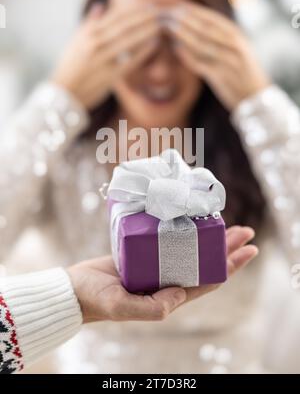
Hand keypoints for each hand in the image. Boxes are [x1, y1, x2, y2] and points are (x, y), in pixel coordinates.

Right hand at [52, 4, 159, 109]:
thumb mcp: (75, 41)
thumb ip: (89, 22)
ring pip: (128, 40)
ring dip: (146, 31)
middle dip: (143, 17)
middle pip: (124, 26)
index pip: (115, 16)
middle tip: (159, 12)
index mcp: (88, 33)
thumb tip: (100, 4)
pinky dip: (143, 52)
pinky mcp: (110, 75)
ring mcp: (103, 60)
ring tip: (160, 25)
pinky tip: (154, 45)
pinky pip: (130, 61)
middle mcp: (95, 44)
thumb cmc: (70, 66)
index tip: (148, 5)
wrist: (64, 92)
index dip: (134, 9)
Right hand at [68, 226, 257, 322]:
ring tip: (226, 223)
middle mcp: (166, 281)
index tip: (249, 250)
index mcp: (168, 296)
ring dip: (209, 238)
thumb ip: (151, 307)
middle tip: (246, 231)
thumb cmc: (96, 300)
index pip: (208, 281)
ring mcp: (156, 267)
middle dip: (227, 249)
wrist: (74, 290)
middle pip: (205, 264)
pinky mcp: (144, 253)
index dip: (231, 267)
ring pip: (191, 251)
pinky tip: (191, 220)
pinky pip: (170, 242)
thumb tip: (181, 293)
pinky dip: (184, 232)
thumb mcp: (122, 307)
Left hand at [167, 2, 269, 110]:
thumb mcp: (238, 49)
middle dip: (186, 20)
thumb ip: (222, 38)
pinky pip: (200, 64)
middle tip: (168, 14)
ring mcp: (228, 62)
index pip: (214, 20)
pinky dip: (188, 56)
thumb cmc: (244, 72)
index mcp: (238, 37)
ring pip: (201, 45)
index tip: (180, 6)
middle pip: (206, 30)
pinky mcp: (221, 78)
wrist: (256, 97)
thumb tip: (199, 25)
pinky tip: (176, 49)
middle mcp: (234, 47)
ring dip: (183, 35)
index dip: (196, 12)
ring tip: (168, 28)